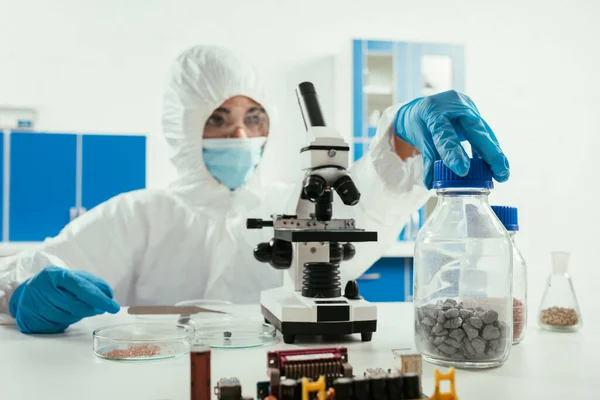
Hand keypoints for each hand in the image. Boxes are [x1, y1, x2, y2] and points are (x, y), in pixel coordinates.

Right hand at [9, 266, 119, 333]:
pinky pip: (58, 324)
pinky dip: (69, 320)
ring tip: (84, 309)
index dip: (99, 298)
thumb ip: (93, 283)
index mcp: (54, 274)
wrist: (26, 294)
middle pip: (75, 305)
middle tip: (103, 309)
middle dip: (93, 309)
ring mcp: (35, 305)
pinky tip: (69, 314)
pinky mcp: (31, 320)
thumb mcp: (73, 277)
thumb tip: (109, 295)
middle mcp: (42, 289)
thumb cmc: (56, 284)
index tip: (113, 307)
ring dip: (82, 315)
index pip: (81, 287)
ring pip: (68, 316)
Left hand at [394, 90, 508, 188]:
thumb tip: (431, 184)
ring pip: (483, 132)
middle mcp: (454, 105)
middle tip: (500, 172)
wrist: (421, 105)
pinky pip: (484, 133)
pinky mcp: (475, 114)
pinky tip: (496, 165)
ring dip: (494, 154)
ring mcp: (467, 107)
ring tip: (502, 173)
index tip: (462, 171)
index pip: (444, 133)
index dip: (453, 152)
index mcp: (433, 110)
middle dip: (490, 152)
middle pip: (475, 129)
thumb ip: (428, 159)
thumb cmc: (417, 121)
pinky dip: (489, 150)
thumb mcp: (418, 138)